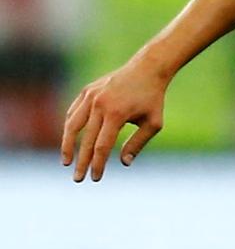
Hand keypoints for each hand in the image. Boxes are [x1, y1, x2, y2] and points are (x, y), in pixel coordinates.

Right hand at [61, 59, 168, 181]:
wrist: (148, 69)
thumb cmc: (152, 98)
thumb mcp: (153, 123)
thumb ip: (138, 143)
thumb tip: (123, 163)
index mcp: (116, 114)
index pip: (102, 146)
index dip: (97, 164)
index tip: (95, 178)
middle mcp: (100, 104)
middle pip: (86, 140)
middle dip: (81, 162)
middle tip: (78, 179)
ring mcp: (91, 96)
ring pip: (72, 125)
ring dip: (67, 145)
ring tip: (67, 162)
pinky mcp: (87, 90)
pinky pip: (74, 112)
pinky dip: (70, 127)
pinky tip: (70, 140)